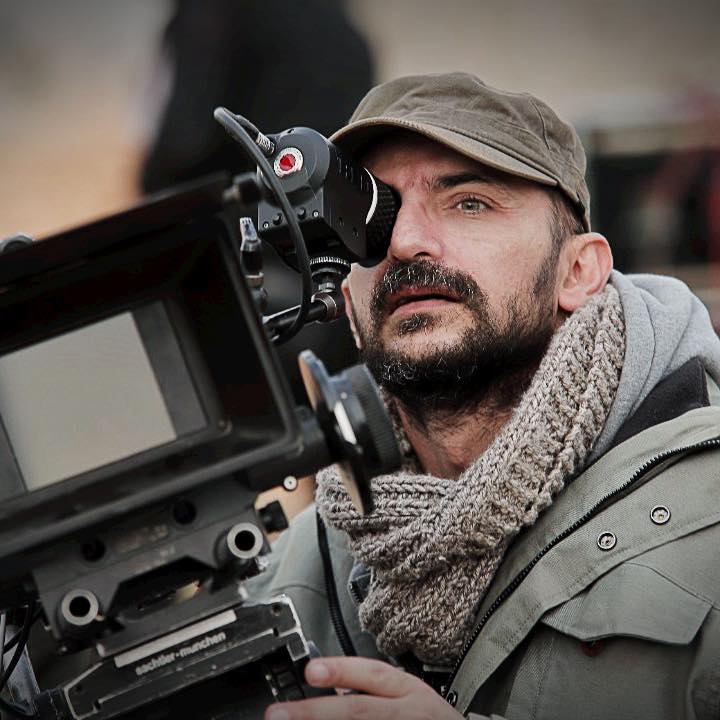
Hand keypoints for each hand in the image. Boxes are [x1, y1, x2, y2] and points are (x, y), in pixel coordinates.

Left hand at [263, 656, 463, 719]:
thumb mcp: (408, 698)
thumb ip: (370, 692)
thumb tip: (328, 693)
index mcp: (409, 690)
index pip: (372, 674)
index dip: (341, 670)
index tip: (309, 671)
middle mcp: (408, 713)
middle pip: (359, 710)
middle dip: (315, 713)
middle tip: (277, 715)